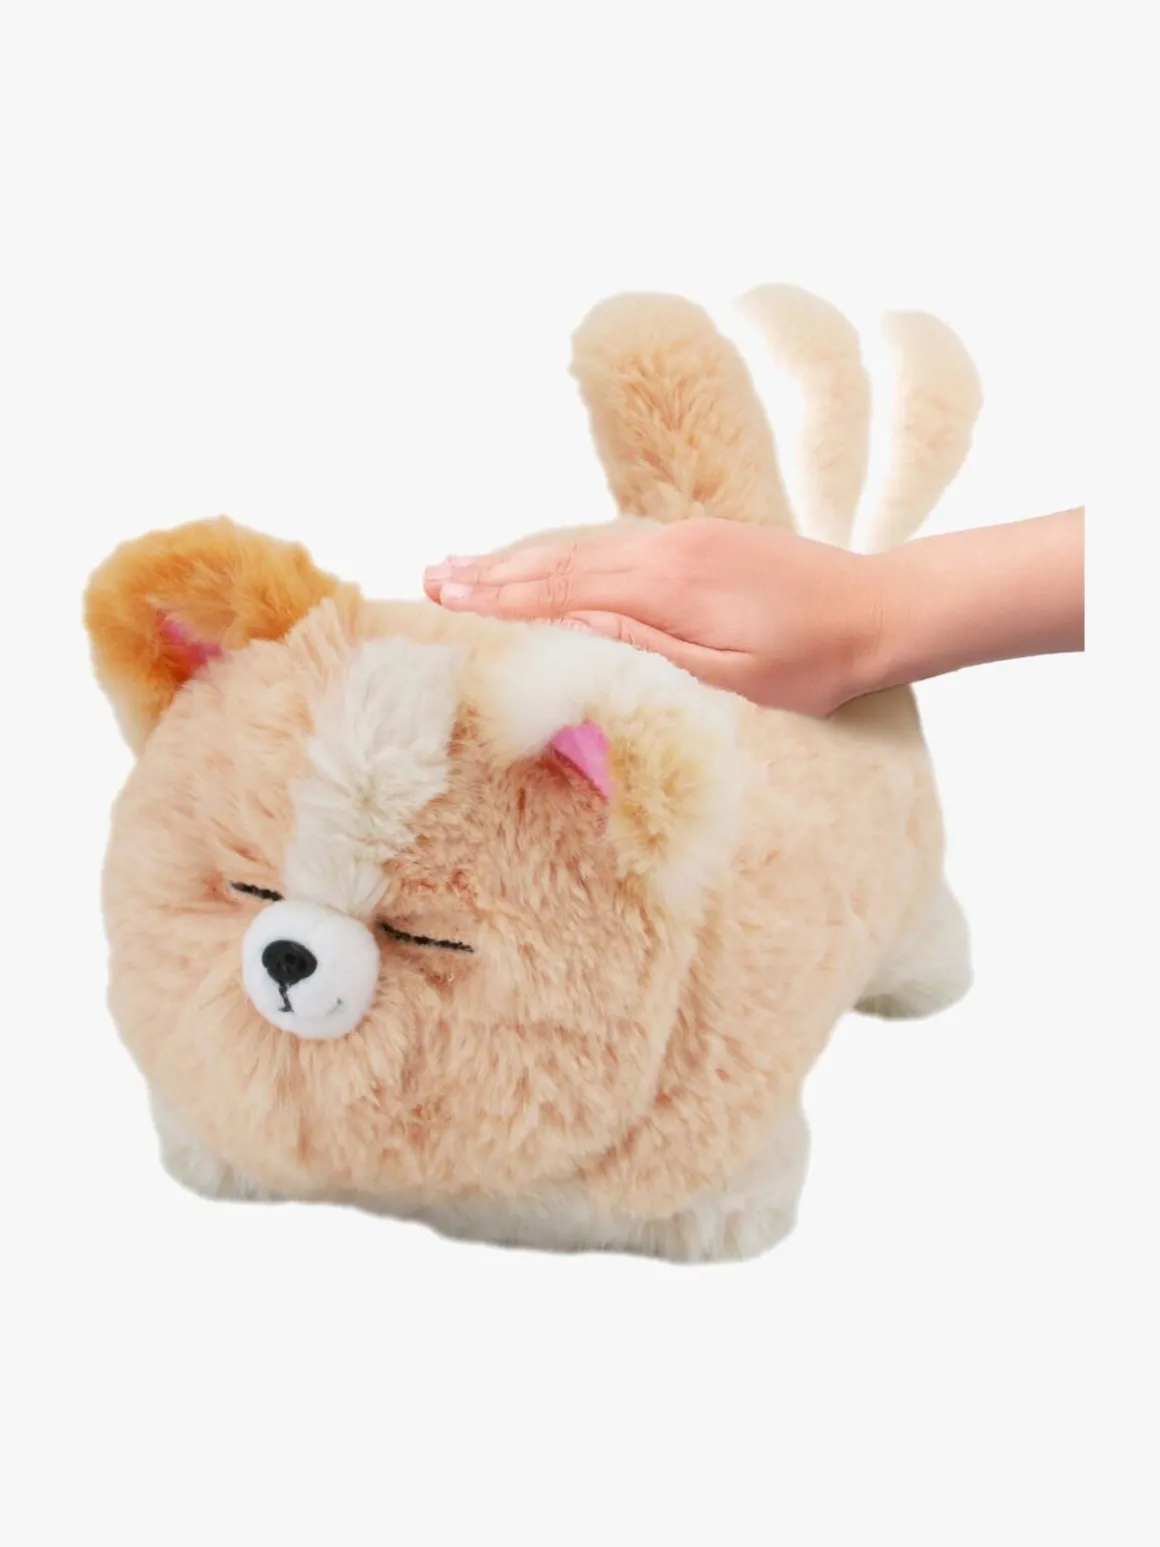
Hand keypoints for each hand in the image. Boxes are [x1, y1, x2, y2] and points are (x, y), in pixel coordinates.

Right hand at [424, 520, 880, 715]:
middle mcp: (666, 550)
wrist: (880, 609)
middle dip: (492, 572)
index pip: (561, 592)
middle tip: (430, 574)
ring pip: (583, 549)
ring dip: (521, 560)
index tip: (442, 596)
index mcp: (666, 585)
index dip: (498, 598)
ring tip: (466, 563)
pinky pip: (613, 545)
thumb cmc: (812, 661)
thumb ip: (646, 648)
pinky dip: (566, 554)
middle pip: (559, 562)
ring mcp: (684, 539)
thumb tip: (570, 624)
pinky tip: (546, 561)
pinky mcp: (701, 540)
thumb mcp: (729, 677)